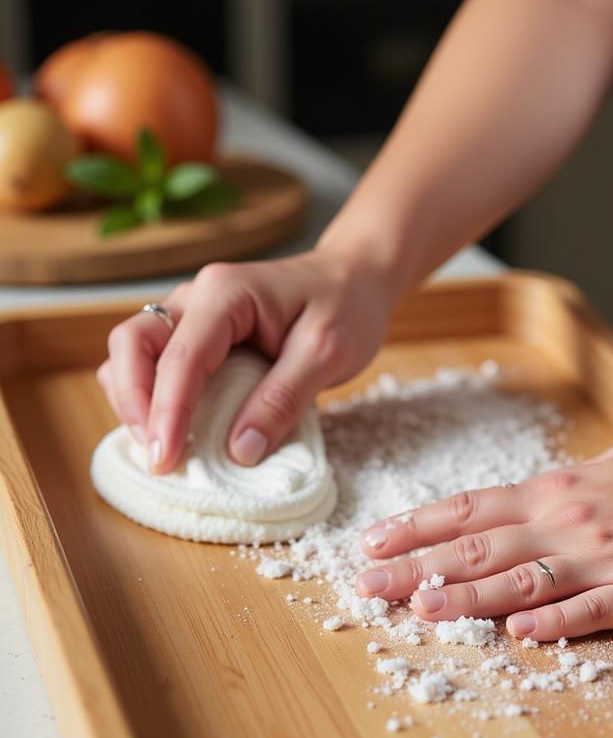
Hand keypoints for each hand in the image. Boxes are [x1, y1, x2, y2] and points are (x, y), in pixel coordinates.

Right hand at [96, 248, 395, 472]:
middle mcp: (197, 297)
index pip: (181, 357)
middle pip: (132, 344)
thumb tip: (240, 452)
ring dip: (136, 401)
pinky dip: (154, 397)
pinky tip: (173, 430)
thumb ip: (284, 399)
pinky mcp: (198, 333)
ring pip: (134, 353)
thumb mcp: (328, 354)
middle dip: (134, 403)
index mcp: (227, 294)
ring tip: (161, 447)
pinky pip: (156, 363)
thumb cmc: (347, 308)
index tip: (165, 459)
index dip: (168, 412)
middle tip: (158, 455)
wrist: (356, 278)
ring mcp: (192, 312)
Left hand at [355, 435, 612, 640]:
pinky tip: (519, 635)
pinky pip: (593, 609)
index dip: (420, 527)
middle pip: (480, 546)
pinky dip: (555, 622)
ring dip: (466, 596)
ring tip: (418, 610)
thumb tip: (544, 493)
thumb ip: (576, 484)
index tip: (375, 539)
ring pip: (522, 579)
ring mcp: (606, 556)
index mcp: (561, 492)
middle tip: (366, 583)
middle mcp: (571, 522)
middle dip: (417, 567)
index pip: (473, 508)